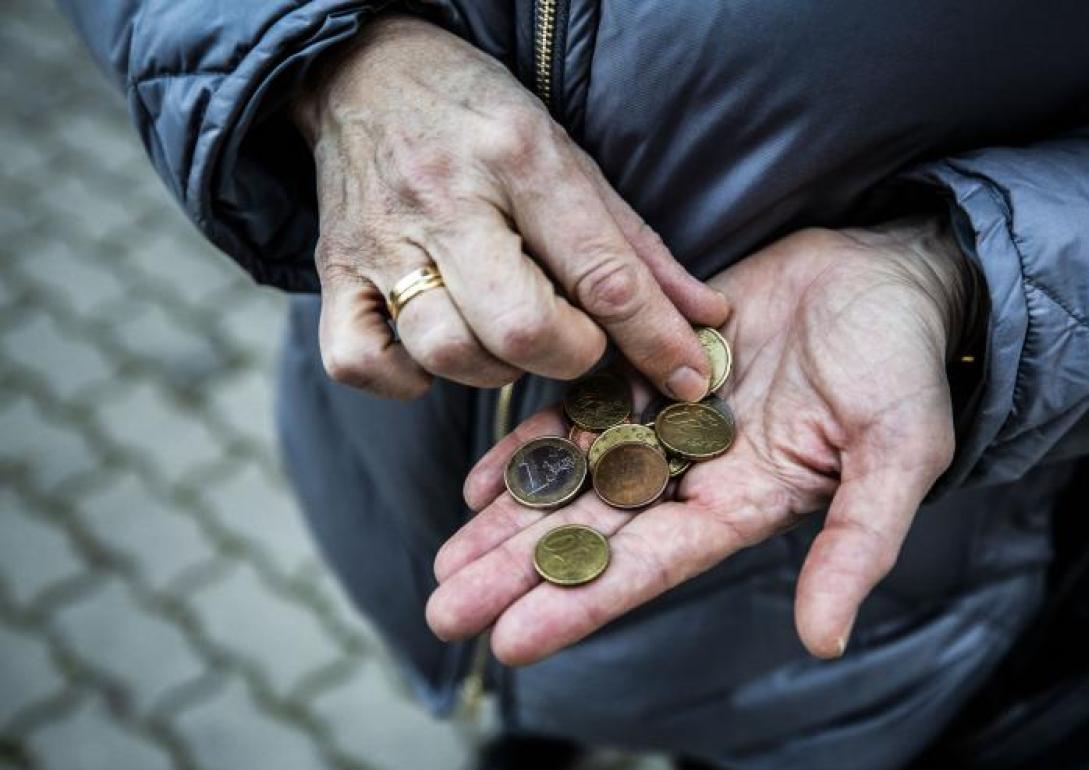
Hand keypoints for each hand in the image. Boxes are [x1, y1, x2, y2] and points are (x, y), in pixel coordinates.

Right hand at [293, 17, 727, 399]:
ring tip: (507, 336)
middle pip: (519, 326)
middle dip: (568, 354)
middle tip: (575, 338)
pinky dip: (406, 378)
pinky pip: (360, 362)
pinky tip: (436, 352)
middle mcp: (446, 199)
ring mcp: (381, 240)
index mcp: (518, 157)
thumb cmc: (480, 119)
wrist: (362, 72)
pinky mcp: (334, 272)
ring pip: (445, 350)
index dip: (654, 337)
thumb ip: (636, 245)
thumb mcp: (569, 156)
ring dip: (494, 368)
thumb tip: (706, 318)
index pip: (600, 271)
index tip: (687, 378)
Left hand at [424, 220, 967, 663]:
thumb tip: (823, 641)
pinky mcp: (649, 369)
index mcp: (744, 504)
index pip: (652, 565)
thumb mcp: (899, 456)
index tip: (512, 639)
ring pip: (574, 480)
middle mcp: (695, 475)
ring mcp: (667, 424)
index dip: (583, 601)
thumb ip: (857, 544)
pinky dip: (532, 445)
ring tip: (443, 563)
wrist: (887, 276)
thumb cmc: (903, 366)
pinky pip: (581, 411)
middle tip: (445, 610)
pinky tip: (480, 479)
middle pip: (594, 533)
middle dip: (518, 573)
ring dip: (509, 520)